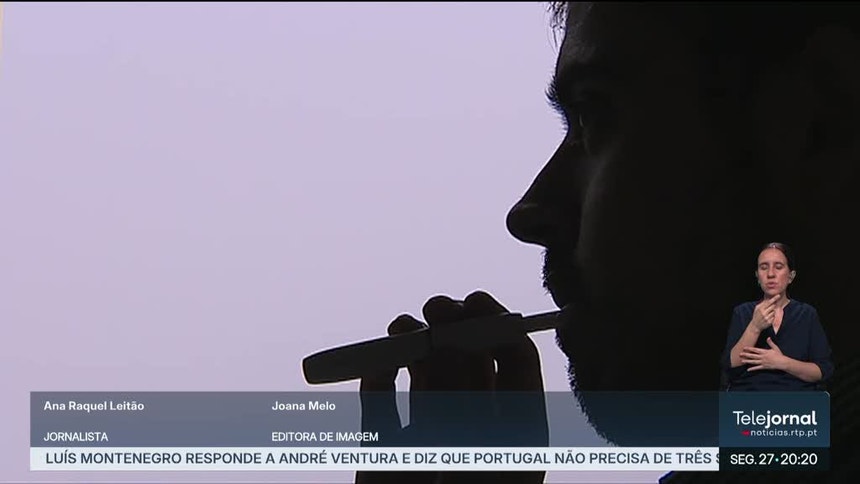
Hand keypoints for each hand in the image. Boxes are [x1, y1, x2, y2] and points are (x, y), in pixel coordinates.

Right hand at [356, 291, 546, 483]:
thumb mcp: (473, 448)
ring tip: (403, 327)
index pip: (515, 360)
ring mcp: (430, 437)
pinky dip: (378, 374)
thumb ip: (461, 392)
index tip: (474, 301)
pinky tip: (379, 359)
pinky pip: (383, 401)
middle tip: (436, 306)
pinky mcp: (387, 448)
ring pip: (426, 374)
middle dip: (452, 326)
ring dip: (413, 343)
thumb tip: (449, 337)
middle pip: (468, 358)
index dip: (497, 326)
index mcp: (514, 430)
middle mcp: (474, 428)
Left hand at [740, 337, 786, 370]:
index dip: (749, 349)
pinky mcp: (764, 367)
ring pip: (754, 362)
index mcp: (764, 352)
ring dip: (747, 361)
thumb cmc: (779, 355)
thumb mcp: (775, 348)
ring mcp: (763, 362)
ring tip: (742, 361)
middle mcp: (763, 357)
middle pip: (753, 355)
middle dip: (746, 355)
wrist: (783, 362)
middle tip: (740, 354)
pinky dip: (752, 369)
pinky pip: (757, 368)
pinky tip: (748, 370)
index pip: (755, 350)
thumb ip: (770, 343)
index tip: (744, 348)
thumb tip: (768, 338)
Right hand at [749, 295, 779, 331]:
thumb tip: (768, 299)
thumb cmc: (756, 315)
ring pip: (774, 312)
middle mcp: (764, 313)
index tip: (778, 295)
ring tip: (767, 314)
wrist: (755, 325)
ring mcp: (767, 318)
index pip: (769, 302)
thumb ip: (762, 304)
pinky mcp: (769, 322)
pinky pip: (774, 317)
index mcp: (760, 308)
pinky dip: (772, 317)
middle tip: (769, 309)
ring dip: (772, 312)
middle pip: (773, 306)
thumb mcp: (757, 309)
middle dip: (772, 306)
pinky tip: (768, 318)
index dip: (774, 298)